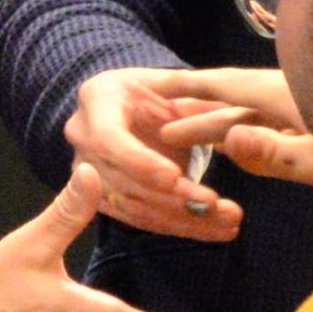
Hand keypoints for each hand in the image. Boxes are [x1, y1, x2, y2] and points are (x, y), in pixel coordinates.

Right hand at [56, 65, 312, 235]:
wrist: (122, 110)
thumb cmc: (147, 90)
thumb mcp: (165, 81)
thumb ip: (189, 89)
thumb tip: (227, 96)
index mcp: (97, 101)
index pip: (111, 140)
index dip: (141, 163)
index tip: (174, 178)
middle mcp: (84, 141)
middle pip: (126, 181)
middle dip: (173, 199)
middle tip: (214, 205)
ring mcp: (89, 174)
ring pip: (135, 207)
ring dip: (183, 219)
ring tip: (227, 222)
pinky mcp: (106, 199)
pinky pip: (142, 219)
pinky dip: (179, 227)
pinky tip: (214, 230)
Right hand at [168, 66, 312, 190]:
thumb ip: (274, 152)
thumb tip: (228, 139)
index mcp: (286, 93)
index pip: (226, 84)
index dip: (188, 85)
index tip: (156, 87)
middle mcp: (290, 92)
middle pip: (236, 101)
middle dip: (200, 115)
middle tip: (163, 132)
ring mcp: (307, 104)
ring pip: (255, 114)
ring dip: (223, 127)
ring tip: (189, 136)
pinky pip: (275, 122)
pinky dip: (251, 132)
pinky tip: (237, 142)